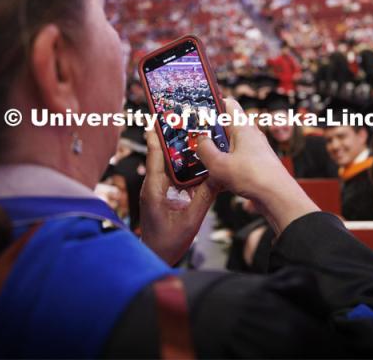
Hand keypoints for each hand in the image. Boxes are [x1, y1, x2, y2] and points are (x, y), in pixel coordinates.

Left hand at [140, 130, 218, 264]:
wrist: (155, 257)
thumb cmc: (167, 242)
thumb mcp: (191, 219)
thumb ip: (205, 196)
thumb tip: (219, 175)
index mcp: (154, 188)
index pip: (155, 155)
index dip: (156, 135)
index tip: (158, 116)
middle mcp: (153, 185)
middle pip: (161, 155)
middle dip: (170, 136)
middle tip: (180, 118)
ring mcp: (157, 189)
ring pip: (167, 164)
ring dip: (177, 150)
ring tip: (189, 133)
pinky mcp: (162, 194)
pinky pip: (172, 175)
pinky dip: (182, 165)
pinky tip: (194, 160)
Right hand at [197, 98, 318, 235]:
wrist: (278, 199)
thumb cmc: (256, 178)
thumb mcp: (219, 164)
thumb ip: (205, 150)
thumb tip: (200, 141)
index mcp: (243, 128)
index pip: (228, 104)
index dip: (213, 103)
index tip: (199, 110)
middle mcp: (250, 136)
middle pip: (226, 127)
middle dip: (211, 134)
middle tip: (196, 141)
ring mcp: (254, 151)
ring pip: (230, 146)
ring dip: (217, 154)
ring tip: (204, 163)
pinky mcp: (256, 166)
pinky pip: (236, 162)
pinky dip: (225, 168)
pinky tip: (216, 180)